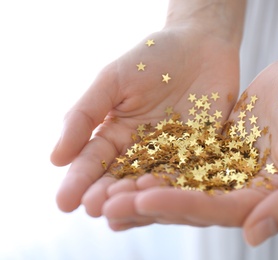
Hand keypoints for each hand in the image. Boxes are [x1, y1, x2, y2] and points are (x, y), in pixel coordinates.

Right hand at [50, 25, 240, 215]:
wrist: (200, 45)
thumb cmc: (153, 57)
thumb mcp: (113, 80)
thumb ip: (85, 115)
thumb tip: (56, 158)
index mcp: (116, 134)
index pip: (93, 162)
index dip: (79, 182)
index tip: (64, 202)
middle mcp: (142, 151)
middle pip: (122, 179)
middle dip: (108, 195)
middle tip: (95, 209)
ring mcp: (172, 155)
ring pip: (153, 183)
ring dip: (139, 197)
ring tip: (125, 209)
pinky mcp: (202, 154)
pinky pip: (190, 175)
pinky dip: (177, 188)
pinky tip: (166, 200)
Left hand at [102, 56, 277, 244]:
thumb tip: (253, 236)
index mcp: (260, 200)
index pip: (216, 209)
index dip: (181, 205)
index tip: (145, 197)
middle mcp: (236, 192)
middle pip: (188, 204)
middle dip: (148, 204)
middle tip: (107, 203)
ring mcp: (220, 172)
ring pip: (176, 185)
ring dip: (140, 189)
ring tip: (105, 191)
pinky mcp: (208, 151)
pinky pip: (176, 160)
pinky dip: (151, 164)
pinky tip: (123, 167)